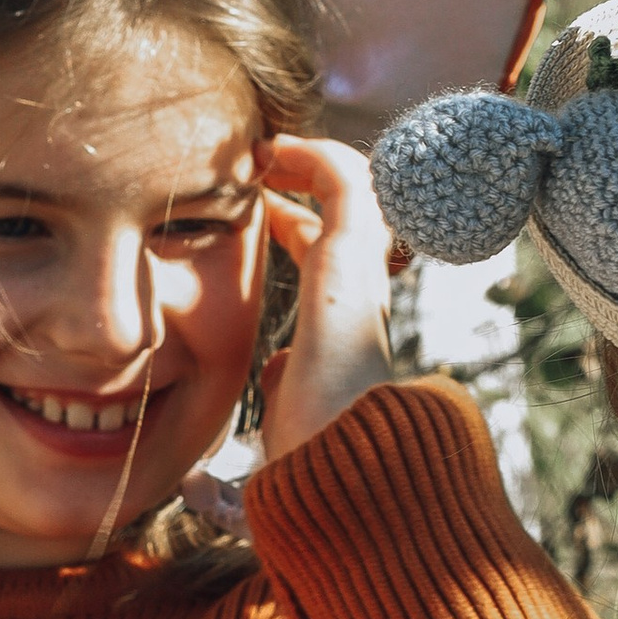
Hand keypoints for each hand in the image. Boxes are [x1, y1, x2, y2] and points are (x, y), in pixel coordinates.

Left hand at [256, 134, 395, 462]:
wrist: (340, 472)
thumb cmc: (311, 459)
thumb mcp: (289, 412)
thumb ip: (284, 384)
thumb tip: (273, 370)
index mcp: (342, 327)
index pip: (326, 257)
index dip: (293, 226)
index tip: (256, 210)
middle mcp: (361, 296)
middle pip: (347, 214)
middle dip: (308, 180)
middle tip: (262, 162)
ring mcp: (362, 276)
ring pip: (358, 191)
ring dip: (313, 159)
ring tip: (269, 146)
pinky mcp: (352, 260)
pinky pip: (346, 183)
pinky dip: (315, 156)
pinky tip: (277, 150)